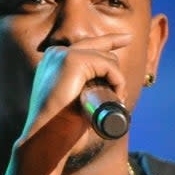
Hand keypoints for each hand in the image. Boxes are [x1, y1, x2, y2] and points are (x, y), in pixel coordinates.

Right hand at [18, 34, 130, 153]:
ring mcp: (63, 54)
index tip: (128, 38)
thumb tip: (108, 92)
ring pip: (106, 59)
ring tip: (116, 103)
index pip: (88, 44)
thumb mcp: (74, 102)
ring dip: (117, 81)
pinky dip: (118, 82)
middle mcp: (57, 53)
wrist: (46, 135)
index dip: (111, 39)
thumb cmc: (61, 126)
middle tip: (121, 95)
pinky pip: (108, 66)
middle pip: (100, 48)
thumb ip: (84, 91)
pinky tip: (116, 97)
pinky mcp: (72, 60)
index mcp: (54, 60)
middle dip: (116, 70)